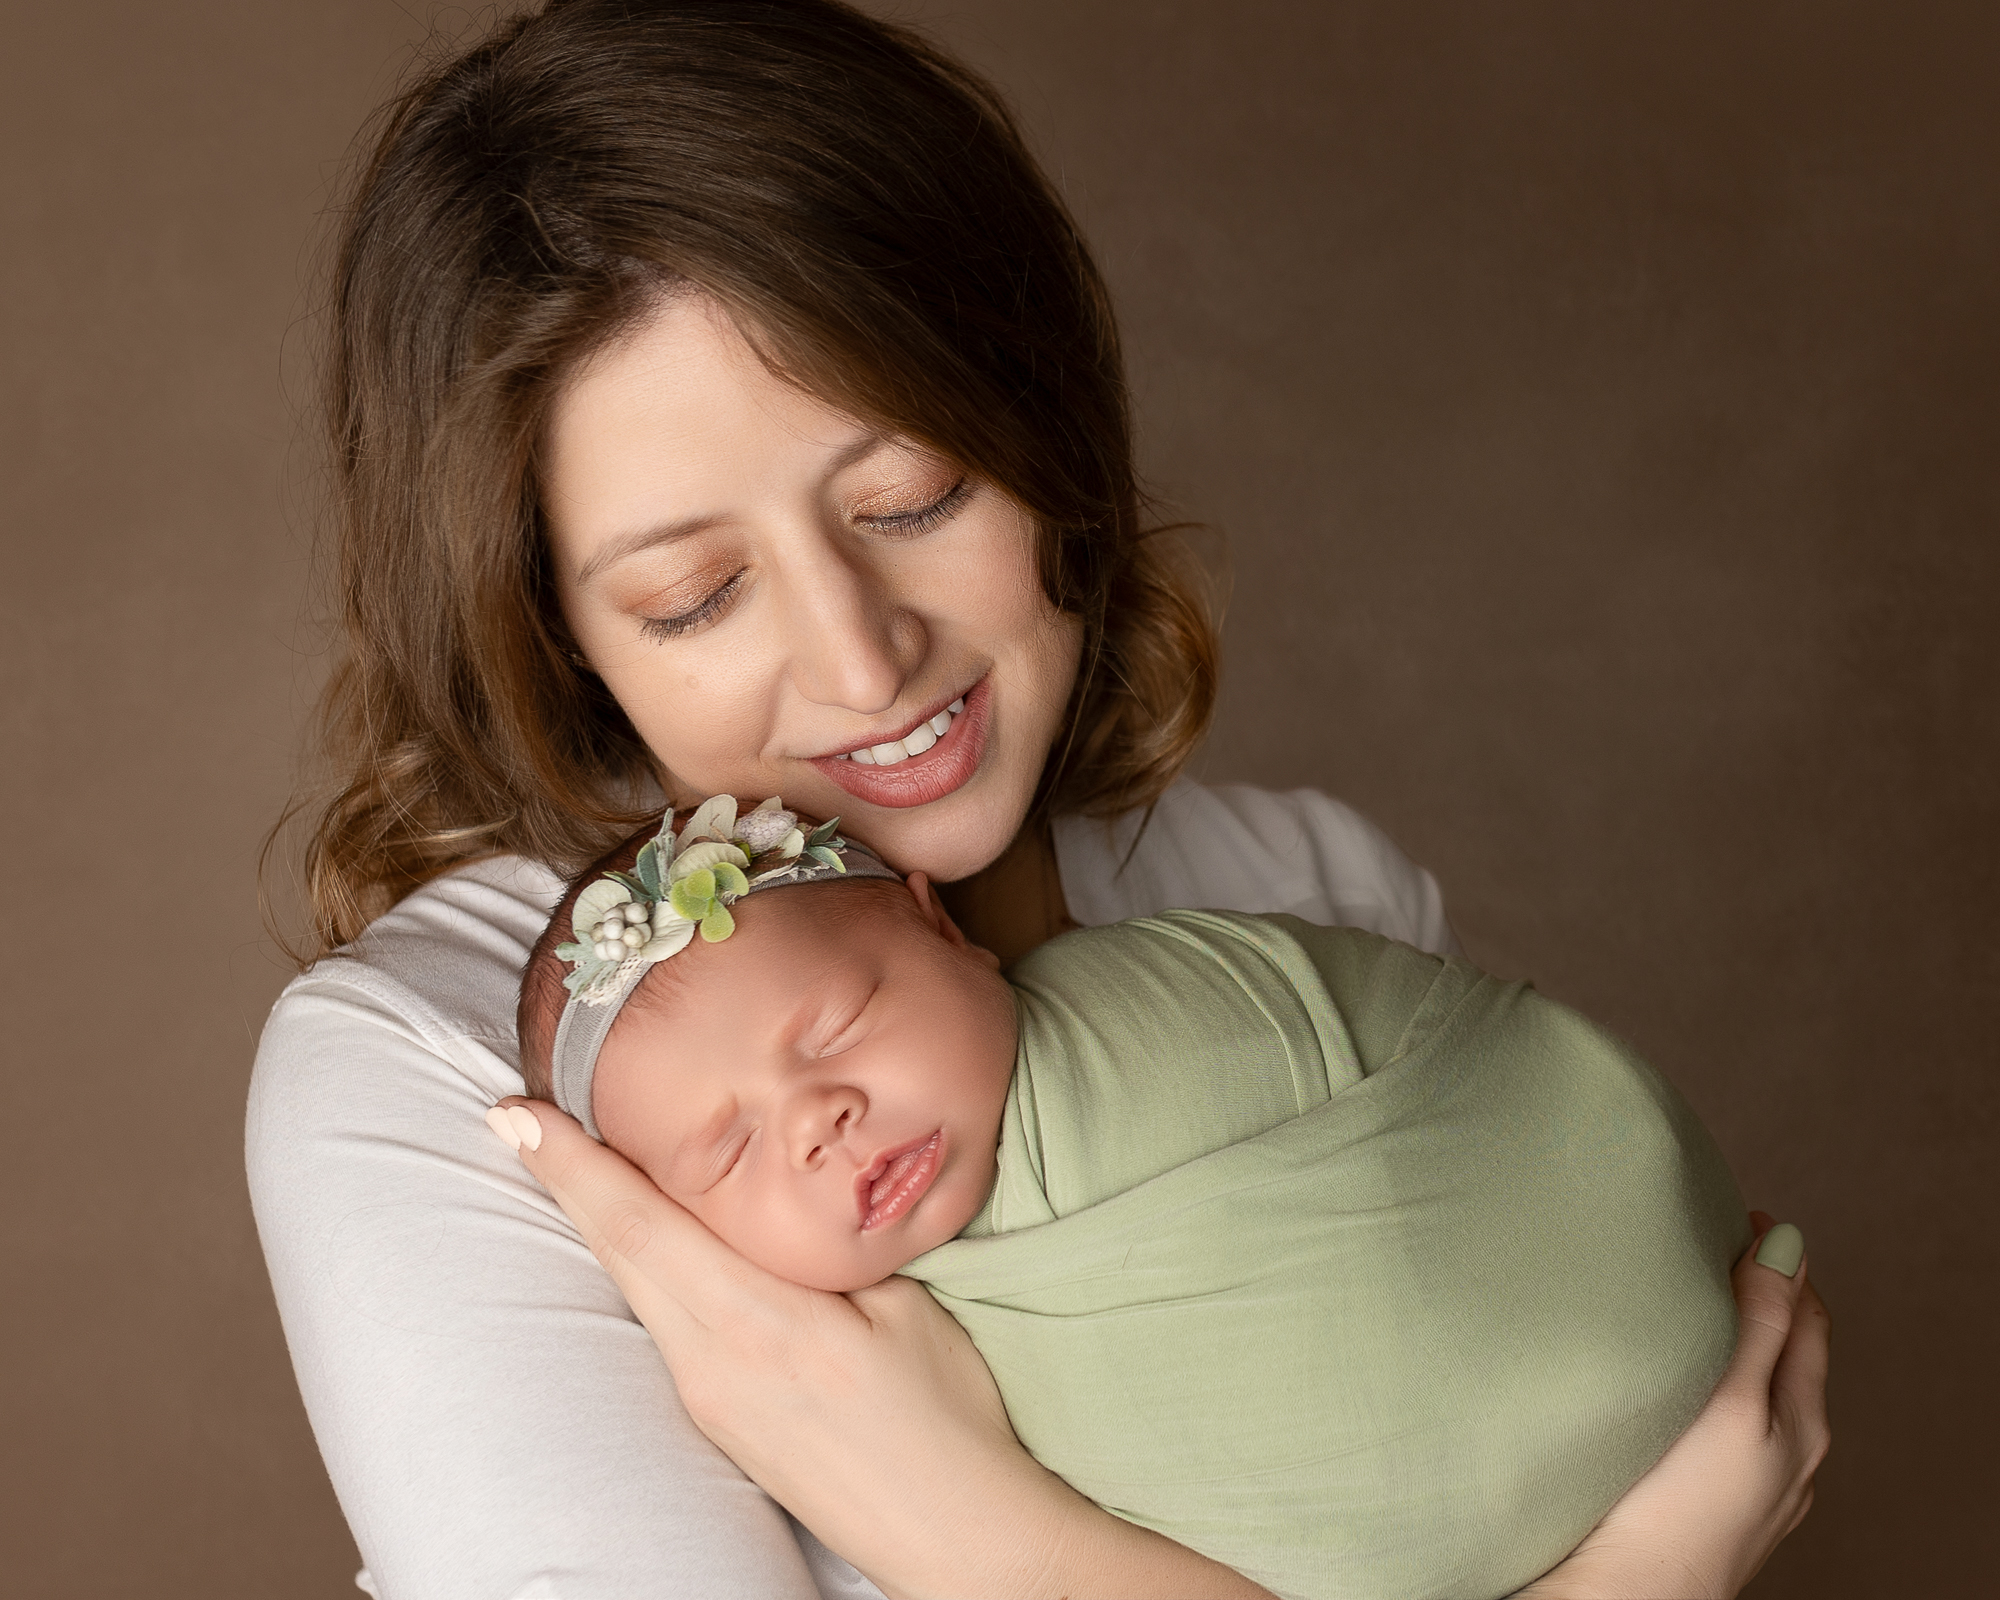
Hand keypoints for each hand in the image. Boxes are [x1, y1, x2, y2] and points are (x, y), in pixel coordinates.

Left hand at [490, 1099, 1272, 1599]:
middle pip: (617, 1251)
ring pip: (634, 1287)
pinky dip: (638, 1265)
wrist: (951, 1531)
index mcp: (756, 1320)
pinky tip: (643, 1238)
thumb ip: (831, 1243)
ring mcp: (705, 1397)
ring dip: (598, 1220)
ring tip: (567, 1159)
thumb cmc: (943, 1412)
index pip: (643, 1225)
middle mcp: (710, 1362)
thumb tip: (792, 1186)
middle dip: (563, 1178)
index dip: (577, 1165)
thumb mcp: (902, 1304)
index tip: (519, 1113)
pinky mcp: (716, 1419)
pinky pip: (663, 1322)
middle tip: (510, 1115)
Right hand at [1519, 1212, 1831, 1598]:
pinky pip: (1724, 1430)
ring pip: (1755, 1395)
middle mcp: (1789, 1457)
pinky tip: (1673, 1390)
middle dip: (1761, 1297)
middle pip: (1787, 1355)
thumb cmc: (1674, 1508)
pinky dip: (1710, 1389)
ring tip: (1687, 1309)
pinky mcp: (1707, 1505)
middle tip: (1712, 1250)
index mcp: (1802, 1424)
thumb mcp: (1730, 1401)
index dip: (1782, 1262)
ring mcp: (1751, 1487)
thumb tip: (1787, 1245)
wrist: (1622, 1597)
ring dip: (1733, 1345)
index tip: (1740, 1218)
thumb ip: (1761, 1324)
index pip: (1809, 1317)